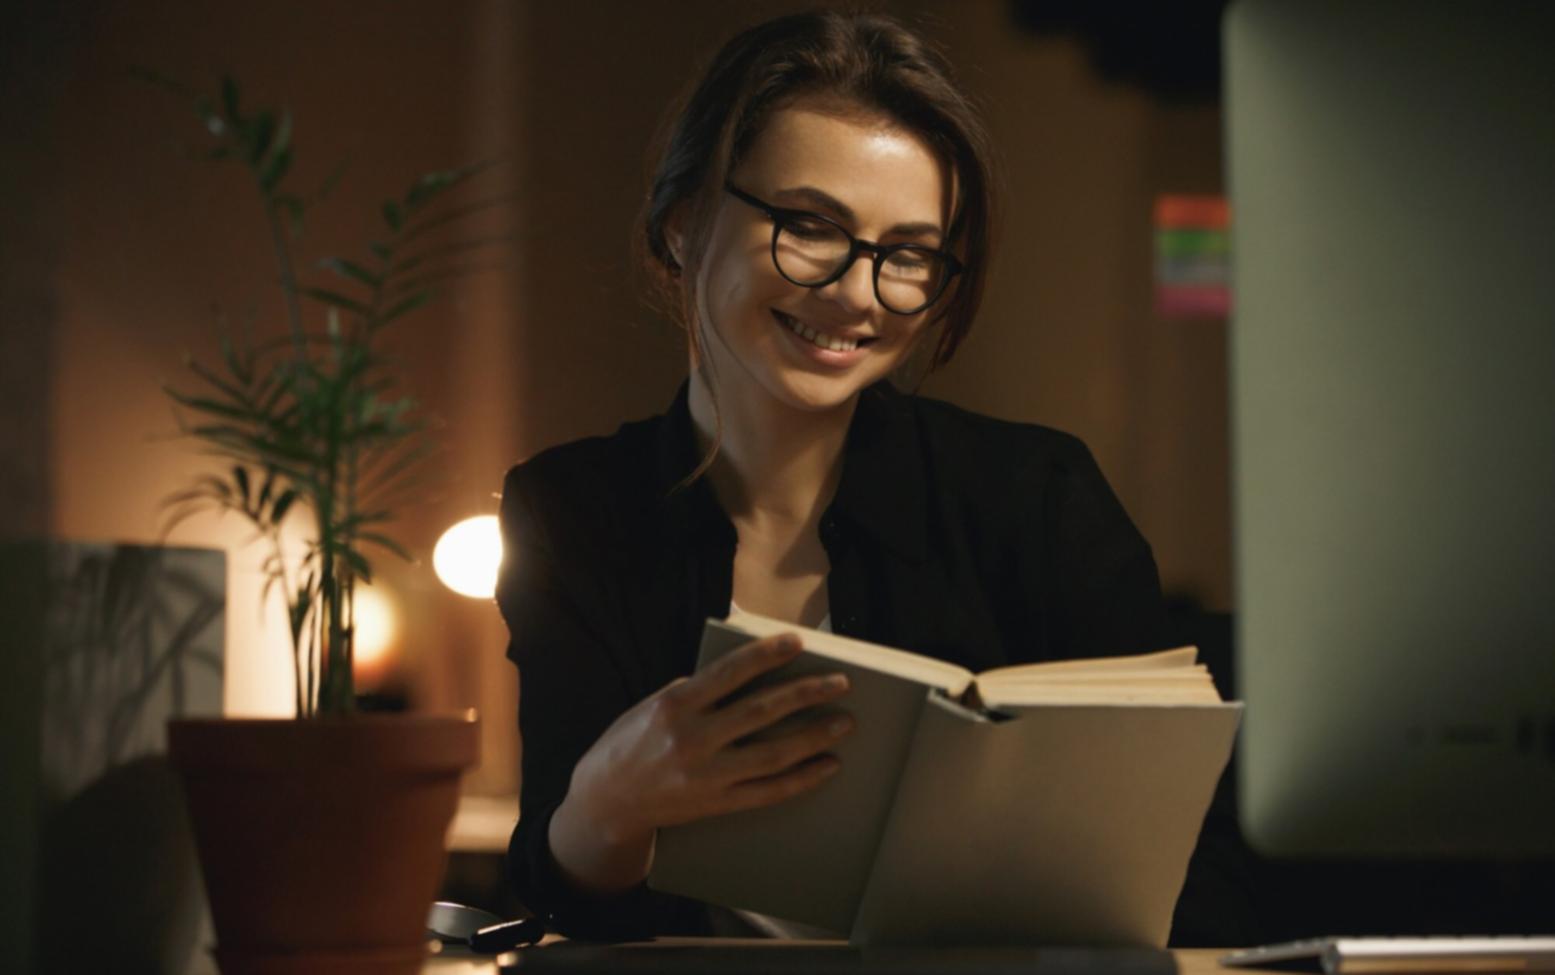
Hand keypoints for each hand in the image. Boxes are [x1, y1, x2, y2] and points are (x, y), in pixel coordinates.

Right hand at [548, 632, 852, 892]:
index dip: (766, 655)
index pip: (730, 672)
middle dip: (806, 694)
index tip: (798, 641)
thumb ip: (697, 690)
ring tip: (844, 723)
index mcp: (676, 704)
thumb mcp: (655, 704)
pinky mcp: (717, 803)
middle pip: (762, 711)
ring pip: (773, 754)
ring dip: (814, 737)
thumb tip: (748, 674)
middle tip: (841, 683)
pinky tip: (828, 765)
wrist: (606, 799)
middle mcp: (693, 739)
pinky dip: (803, 779)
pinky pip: (769, 791)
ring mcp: (707, 775)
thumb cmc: (632, 741)